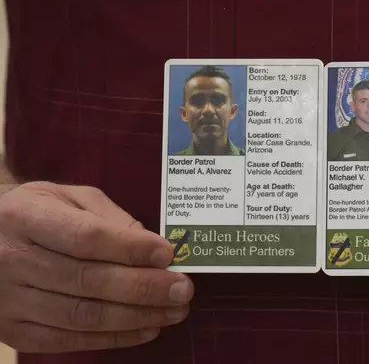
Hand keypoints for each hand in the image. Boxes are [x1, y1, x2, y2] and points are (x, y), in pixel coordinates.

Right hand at [0, 181, 193, 352]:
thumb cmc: (35, 213)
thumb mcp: (67, 197)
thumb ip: (108, 217)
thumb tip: (151, 244)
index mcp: (26, 218)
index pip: (85, 237)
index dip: (130, 248)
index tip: (168, 254)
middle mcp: (14, 260)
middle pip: (89, 280)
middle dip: (144, 287)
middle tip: (183, 289)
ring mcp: (11, 301)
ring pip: (83, 315)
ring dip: (137, 316)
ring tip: (174, 311)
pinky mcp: (15, 331)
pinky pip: (69, 340)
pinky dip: (114, 338)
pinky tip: (147, 329)